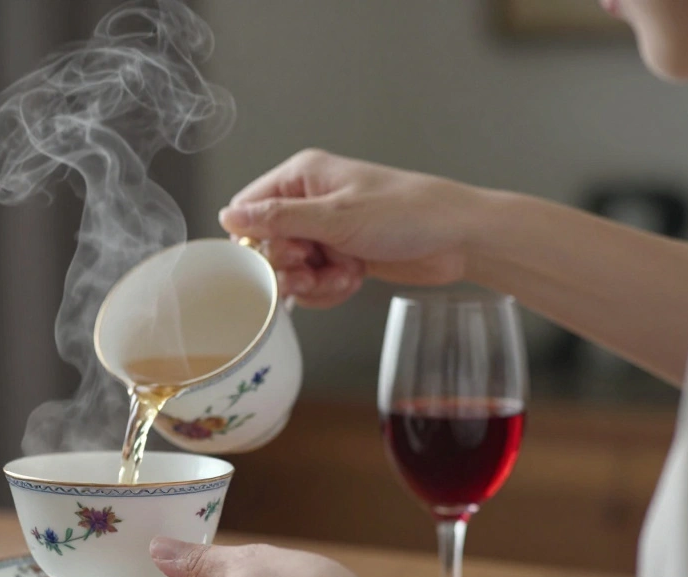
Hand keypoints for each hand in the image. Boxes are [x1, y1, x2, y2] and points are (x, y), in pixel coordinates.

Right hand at [219, 149, 492, 307]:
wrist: (459, 239)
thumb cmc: (406, 213)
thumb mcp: (336, 217)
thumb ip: (278, 220)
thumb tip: (228, 217)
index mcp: (302, 177)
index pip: (248, 210)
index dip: (256, 240)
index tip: (282, 254)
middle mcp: (309, 202)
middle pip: (267, 246)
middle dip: (289, 267)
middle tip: (315, 266)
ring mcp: (325, 232)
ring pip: (290, 270)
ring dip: (311, 283)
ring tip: (342, 274)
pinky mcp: (340, 257)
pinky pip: (313, 282)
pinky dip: (329, 288)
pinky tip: (352, 279)